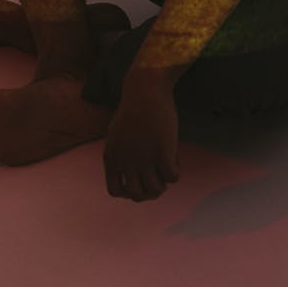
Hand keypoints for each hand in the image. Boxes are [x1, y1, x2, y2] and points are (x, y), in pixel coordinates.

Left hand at [103, 68, 179, 200]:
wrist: (146, 91)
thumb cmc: (134, 108)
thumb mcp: (116, 134)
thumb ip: (120, 154)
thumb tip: (129, 170)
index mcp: (112, 157)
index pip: (114, 190)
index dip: (128, 191)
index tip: (139, 180)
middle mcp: (126, 162)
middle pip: (137, 195)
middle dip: (148, 191)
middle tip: (157, 178)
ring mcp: (144, 160)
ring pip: (156, 190)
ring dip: (163, 184)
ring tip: (166, 168)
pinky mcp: (163, 153)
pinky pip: (172, 178)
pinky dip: (175, 172)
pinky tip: (174, 158)